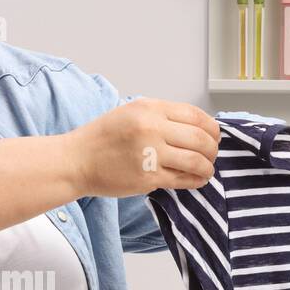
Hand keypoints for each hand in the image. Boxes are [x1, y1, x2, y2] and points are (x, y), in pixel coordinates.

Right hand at [70, 98, 220, 197]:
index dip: (211, 128)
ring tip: (206, 170)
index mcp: (150, 108)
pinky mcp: (148, 178)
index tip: (213, 135)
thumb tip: (194, 126)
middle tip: (211, 155)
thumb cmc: (102, 138)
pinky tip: (197, 180)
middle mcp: (152, 128)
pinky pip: (182, 179)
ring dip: (207, 167)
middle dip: (212, 149)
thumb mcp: (130, 112)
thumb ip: (161, 116)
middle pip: (201, 138)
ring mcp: (150, 154)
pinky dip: (195, 180)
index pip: (195, 115)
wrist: (76, 160)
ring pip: (196, 161)